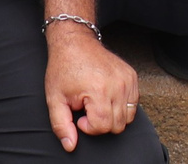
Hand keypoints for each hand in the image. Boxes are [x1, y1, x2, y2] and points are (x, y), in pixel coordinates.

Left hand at [43, 23, 139, 149]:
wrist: (75, 42)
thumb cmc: (63, 68)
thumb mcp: (54, 98)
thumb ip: (61, 125)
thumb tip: (70, 145)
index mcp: (98, 90)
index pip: (102, 126)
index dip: (88, 127)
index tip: (79, 115)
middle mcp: (117, 85)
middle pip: (117, 125)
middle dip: (100, 122)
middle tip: (87, 108)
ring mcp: (127, 79)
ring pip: (128, 117)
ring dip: (112, 115)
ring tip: (96, 103)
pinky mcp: (132, 76)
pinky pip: (133, 103)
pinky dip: (121, 105)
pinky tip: (105, 96)